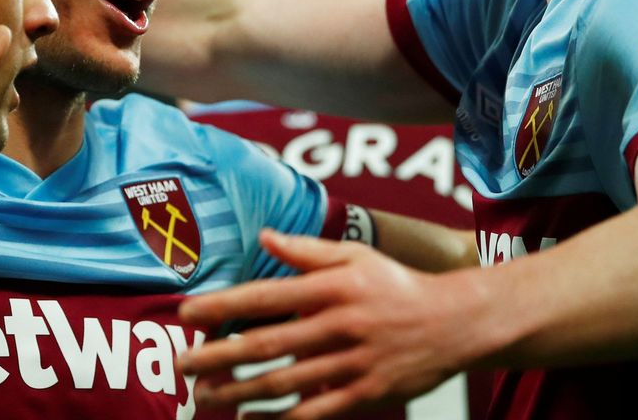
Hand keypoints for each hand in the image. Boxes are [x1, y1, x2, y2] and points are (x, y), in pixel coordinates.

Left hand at [177, 230, 473, 419]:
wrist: (455, 323)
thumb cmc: (397, 285)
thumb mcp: (356, 257)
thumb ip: (308, 250)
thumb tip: (265, 236)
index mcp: (333, 286)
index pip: (267, 295)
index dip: (224, 305)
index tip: (187, 313)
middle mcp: (340, 323)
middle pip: (268, 343)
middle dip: (218, 354)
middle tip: (182, 363)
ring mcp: (352, 362)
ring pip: (284, 381)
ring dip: (239, 390)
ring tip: (204, 395)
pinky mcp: (365, 394)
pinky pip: (314, 410)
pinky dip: (279, 419)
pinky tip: (249, 418)